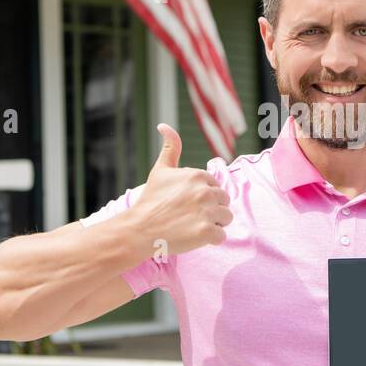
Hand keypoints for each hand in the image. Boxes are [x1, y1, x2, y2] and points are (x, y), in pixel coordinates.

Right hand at [126, 124, 232, 255]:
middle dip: (211, 210)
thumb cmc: (150, 200)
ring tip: (192, 226)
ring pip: (226, 218)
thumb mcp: (161, 170)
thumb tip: (164, 125)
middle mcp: (205, 192)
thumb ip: (170, 147)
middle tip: (189, 216)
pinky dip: (210, 240)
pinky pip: (221, 236)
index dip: (203, 197)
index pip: (215, 187)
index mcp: (198, 175)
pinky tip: (193, 236)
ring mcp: (207, 212)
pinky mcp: (206, 233)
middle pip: (224, 202)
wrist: (138, 230)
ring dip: (213, 224)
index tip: (186, 203)